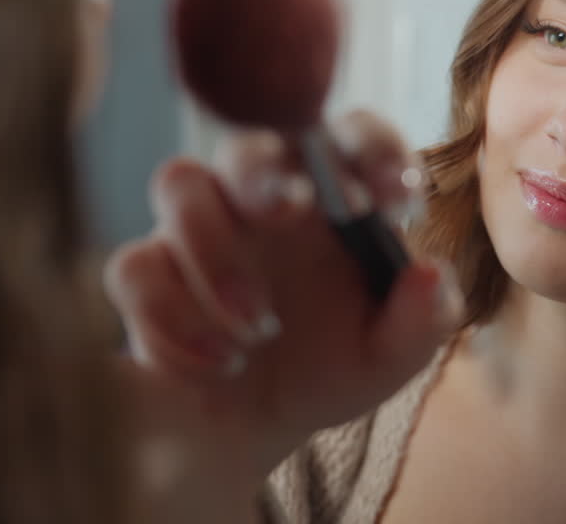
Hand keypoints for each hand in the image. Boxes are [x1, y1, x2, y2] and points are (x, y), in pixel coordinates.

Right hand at [105, 110, 462, 510]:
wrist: (254, 428)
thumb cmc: (328, 369)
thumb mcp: (388, 358)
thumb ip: (423, 319)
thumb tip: (429, 272)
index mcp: (330, 197)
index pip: (350, 137)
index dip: (373, 147)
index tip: (395, 195)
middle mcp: (260, 197)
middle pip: (246, 142)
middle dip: (264, 173)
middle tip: (289, 212)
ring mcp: (195, 228)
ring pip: (179, 183)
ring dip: (215, 254)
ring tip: (256, 327)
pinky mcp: (147, 272)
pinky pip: (135, 266)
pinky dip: (174, 318)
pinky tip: (218, 363)